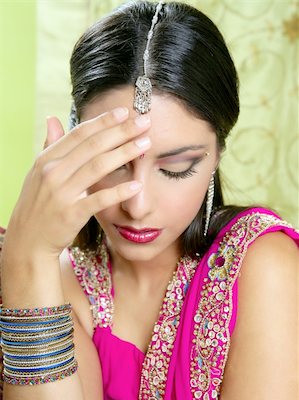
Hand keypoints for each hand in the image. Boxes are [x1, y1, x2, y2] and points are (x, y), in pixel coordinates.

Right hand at [4, 108, 150, 258]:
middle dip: (121, 131)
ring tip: (145, 144)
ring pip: (97, 167)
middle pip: (93, 145)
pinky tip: (137, 185)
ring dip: (124, 153)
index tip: (124, 111)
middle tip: (144, 122)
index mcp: (47, 159)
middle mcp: (53, 172)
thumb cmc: (37, 205)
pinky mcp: (71, 215)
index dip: (103, 121)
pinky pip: (98, 200)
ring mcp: (62, 193)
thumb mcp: (37, 172)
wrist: (28, 240)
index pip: (79, 133)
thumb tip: (52, 118)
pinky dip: (118, 191)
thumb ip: (50, 146)